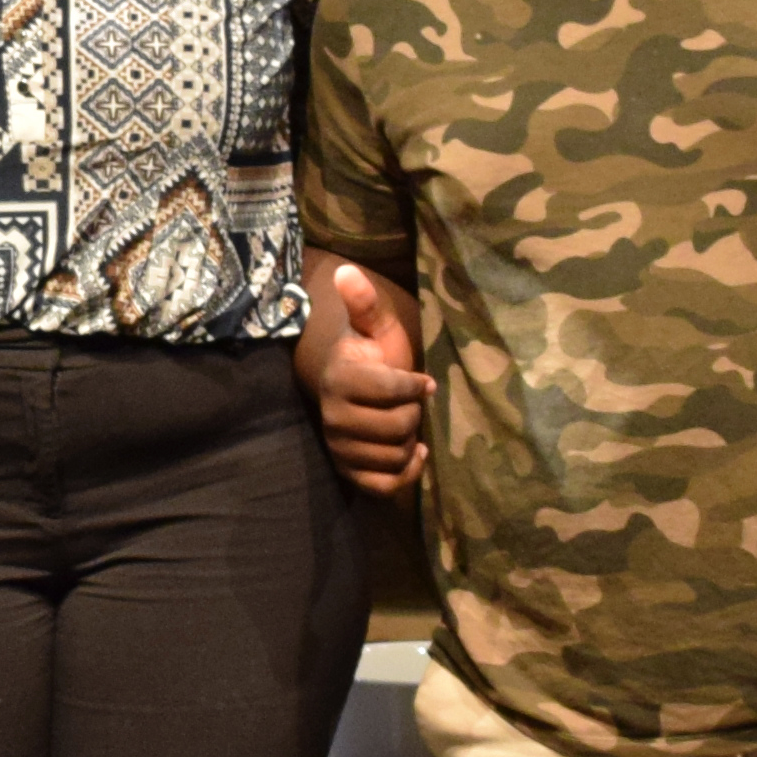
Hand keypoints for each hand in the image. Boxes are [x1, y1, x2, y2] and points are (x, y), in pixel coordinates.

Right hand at [298, 255, 426, 493]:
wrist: (356, 388)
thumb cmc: (374, 356)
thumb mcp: (375, 327)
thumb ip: (364, 302)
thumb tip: (346, 271)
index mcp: (341, 378)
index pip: (393, 390)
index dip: (415, 386)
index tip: (422, 381)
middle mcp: (333, 416)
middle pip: (398, 426)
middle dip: (413, 415)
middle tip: (409, 405)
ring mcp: (339, 447)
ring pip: (394, 455)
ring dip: (410, 442)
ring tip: (404, 425)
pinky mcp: (348, 472)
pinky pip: (384, 485)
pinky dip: (405, 472)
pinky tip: (412, 454)